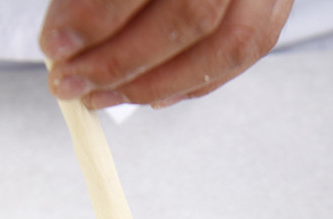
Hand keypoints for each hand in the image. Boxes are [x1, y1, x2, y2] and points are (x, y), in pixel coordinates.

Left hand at [39, 0, 293, 108]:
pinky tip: (149, 94)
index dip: (98, 14)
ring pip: (225, 46)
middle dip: (122, 61)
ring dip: (156, 84)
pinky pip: (243, 54)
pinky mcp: (276, 2)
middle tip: (72, 81)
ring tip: (103, 95)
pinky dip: (193, 84)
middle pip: (191, 14)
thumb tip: (64, 39)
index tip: (56, 44)